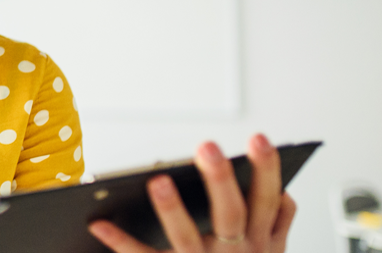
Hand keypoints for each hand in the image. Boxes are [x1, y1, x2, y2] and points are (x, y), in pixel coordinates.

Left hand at [88, 134, 297, 252]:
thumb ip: (278, 222)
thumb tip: (282, 189)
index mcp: (261, 241)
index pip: (266, 200)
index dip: (266, 170)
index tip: (258, 138)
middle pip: (231, 214)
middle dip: (221, 181)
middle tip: (206, 148)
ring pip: (187, 238)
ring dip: (172, 209)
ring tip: (158, 180)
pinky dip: (120, 241)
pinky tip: (99, 223)